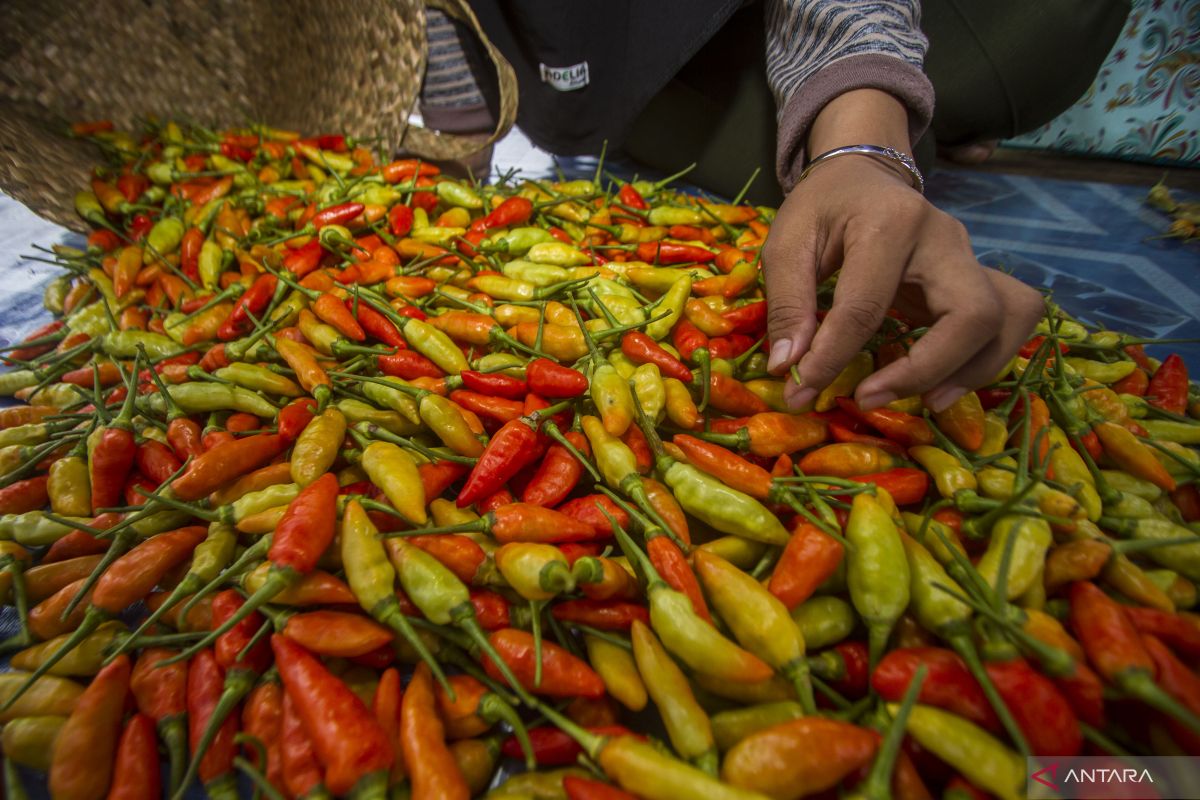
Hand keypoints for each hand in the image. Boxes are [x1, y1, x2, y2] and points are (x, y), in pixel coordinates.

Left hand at [763, 153, 1042, 410]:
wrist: (863, 172)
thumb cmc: (822, 207)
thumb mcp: (787, 243)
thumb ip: (787, 303)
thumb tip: (789, 367)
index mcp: (891, 223)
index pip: (868, 306)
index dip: (834, 357)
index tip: (803, 391)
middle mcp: (945, 239)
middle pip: (972, 313)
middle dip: (927, 369)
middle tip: (871, 397)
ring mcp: (970, 257)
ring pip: (1008, 318)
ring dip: (972, 371)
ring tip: (926, 403)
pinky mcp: (978, 277)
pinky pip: (1006, 322)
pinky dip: (982, 361)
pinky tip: (942, 386)